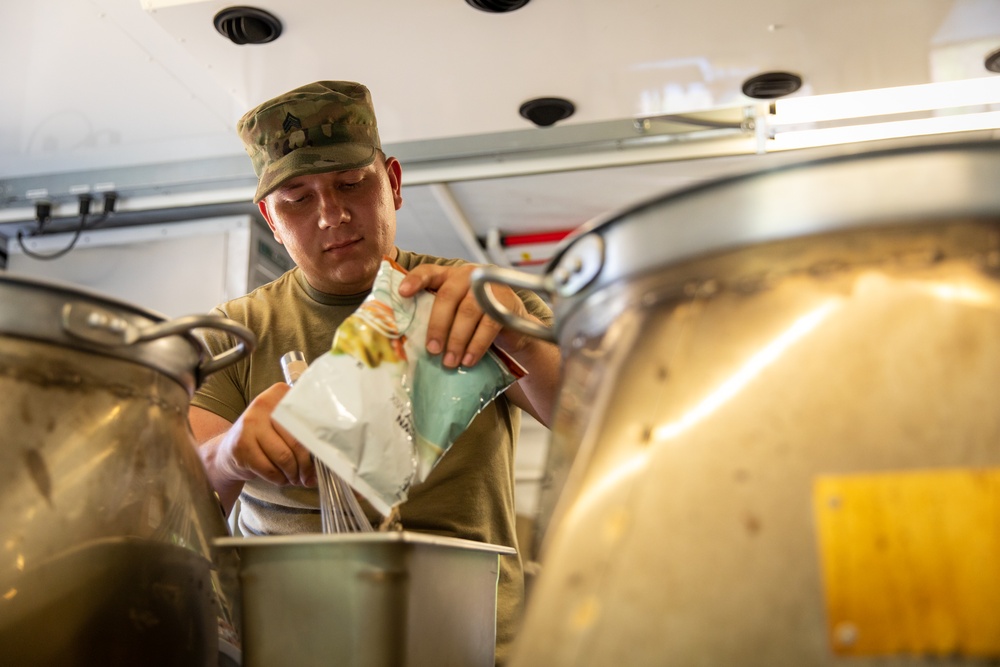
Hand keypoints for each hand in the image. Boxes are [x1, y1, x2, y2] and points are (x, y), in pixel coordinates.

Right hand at [214, 383, 316, 487]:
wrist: (228, 449)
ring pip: (284, 457)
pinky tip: (281, 478)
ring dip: (294, 474)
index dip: (318, 440)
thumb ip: (303, 429)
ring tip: (296, 478)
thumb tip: (329, 455)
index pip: (308, 418)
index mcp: (279, 393)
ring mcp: (249, 425)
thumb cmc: (265, 437)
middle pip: (297, 440)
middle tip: (309, 475)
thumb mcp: (282, 424)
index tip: (325, 454)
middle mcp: (263, 405)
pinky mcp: (241, 447)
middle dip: (306, 464)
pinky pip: (270, 470)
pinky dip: (280, 479)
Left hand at [397, 263, 530, 367]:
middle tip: (432, 350)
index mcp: (449, 275)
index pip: (428, 272)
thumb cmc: (475, 320)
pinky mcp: (506, 302)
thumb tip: (409, 341)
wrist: (515, 325)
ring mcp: (488, 286)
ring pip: (468, 312)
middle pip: (447, 296)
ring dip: (457, 340)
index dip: (415, 280)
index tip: (402, 293)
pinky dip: (476, 345)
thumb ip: (436, 315)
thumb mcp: (454, 312)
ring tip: (449, 361)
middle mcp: (468, 275)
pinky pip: (488, 325)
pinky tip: (468, 360)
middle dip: (438, 325)